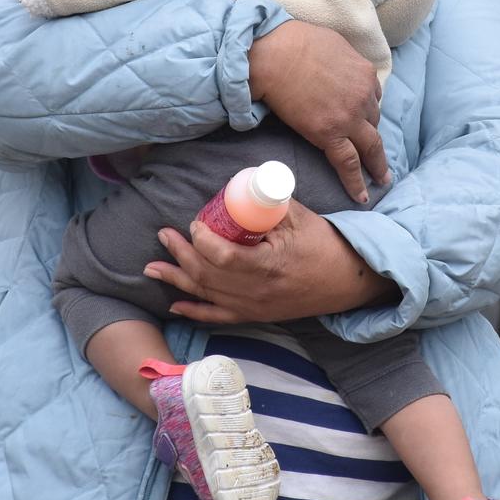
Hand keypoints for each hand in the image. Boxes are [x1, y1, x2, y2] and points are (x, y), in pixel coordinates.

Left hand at [144, 202, 396, 323]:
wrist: (347, 281)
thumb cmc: (324, 245)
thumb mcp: (299, 217)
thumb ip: (269, 203)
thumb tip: (243, 183)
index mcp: (268, 266)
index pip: (222, 257)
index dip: (202, 241)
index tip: (195, 222)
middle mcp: (257, 292)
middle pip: (208, 276)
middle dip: (180, 254)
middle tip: (164, 235)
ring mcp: (255, 306)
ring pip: (207, 295)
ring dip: (177, 280)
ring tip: (152, 268)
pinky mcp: (257, 315)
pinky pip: (219, 316)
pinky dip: (195, 311)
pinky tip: (176, 304)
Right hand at [248, 19, 388, 202]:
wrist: (273, 55)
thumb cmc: (295, 43)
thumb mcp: (335, 44)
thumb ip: (346, 61)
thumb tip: (341, 69)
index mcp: (366, 74)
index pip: (373, 98)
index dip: (366, 109)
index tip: (361, 120)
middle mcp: (363, 97)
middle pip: (373, 122)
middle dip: (373, 137)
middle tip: (379, 156)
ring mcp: (349, 118)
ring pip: (370, 146)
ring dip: (374, 162)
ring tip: (379, 177)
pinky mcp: (329, 134)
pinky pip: (348, 163)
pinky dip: (357, 181)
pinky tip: (362, 195)